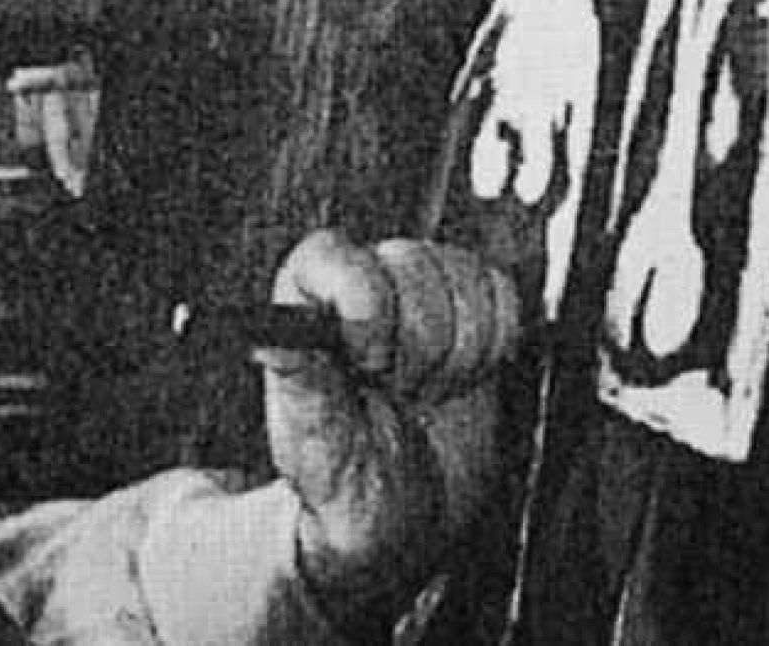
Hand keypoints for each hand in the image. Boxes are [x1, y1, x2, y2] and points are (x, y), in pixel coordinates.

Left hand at [260, 231, 520, 628]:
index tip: (373, 366)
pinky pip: (502, 295)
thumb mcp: (316, 446)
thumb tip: (266, 339)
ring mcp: (418, 291)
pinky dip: (495, 346)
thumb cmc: (346, 481)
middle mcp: (359, 286)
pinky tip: (465, 380)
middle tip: (404, 394)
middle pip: (410, 262)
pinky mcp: (471, 306)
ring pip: (461, 276)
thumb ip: (301, 385)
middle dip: (420, 344)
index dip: (365, 307)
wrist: (408, 512)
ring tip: (430, 393)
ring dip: (459, 352)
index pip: (333, 256)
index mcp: (306, 307)